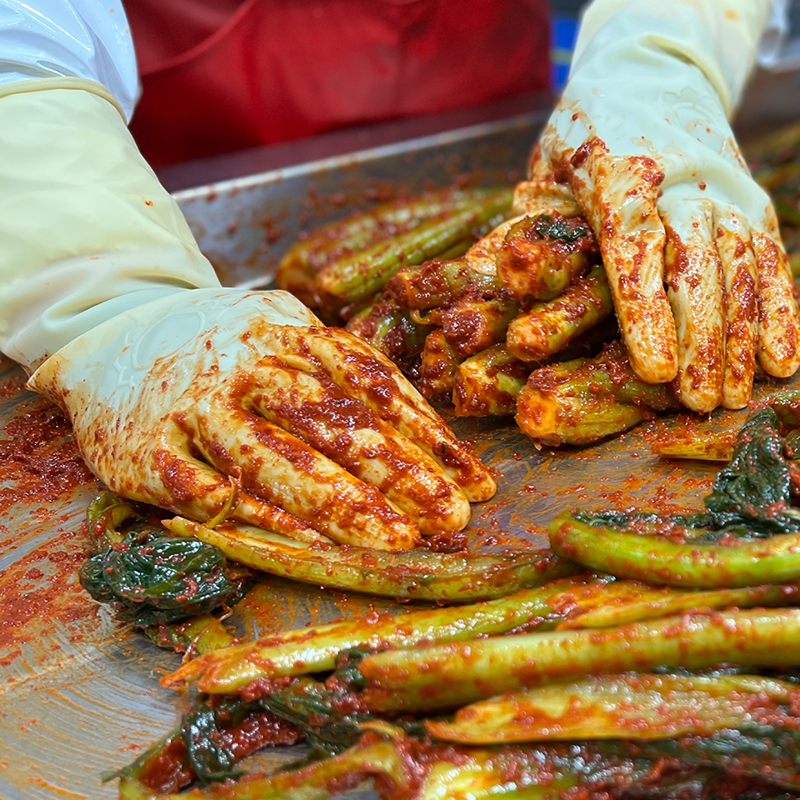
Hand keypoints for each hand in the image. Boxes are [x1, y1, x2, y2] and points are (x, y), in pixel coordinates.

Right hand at [29, 289, 495, 550]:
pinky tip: (305, 541)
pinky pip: (204, 490)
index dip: (427, 435)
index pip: (370, 385)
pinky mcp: (145, 448)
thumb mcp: (282, 329)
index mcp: (286, 330)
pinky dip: (255, 516)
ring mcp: (192, 406)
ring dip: (337, 502)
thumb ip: (339, 371)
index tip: (474, 480)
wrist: (111, 327)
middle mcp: (243, 365)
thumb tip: (418, 432)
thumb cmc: (218, 342)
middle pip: (328, 421)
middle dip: (397, 472)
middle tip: (451, 517)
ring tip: (396, 539)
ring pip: (270, 457)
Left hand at [533, 0, 799, 411]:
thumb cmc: (582, 135)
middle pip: (696, 267)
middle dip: (701, 341)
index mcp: (618, 173)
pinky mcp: (750, 199)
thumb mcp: (543, 172)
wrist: (650, 72)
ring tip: (735, 396)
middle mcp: (681, 180)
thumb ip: (527, 229)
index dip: (647, 313)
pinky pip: (771, 258)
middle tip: (699, 403)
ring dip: (741, 337)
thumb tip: (487, 282)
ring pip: (740, 268)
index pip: (636, 249)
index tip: (654, 370)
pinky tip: (781, 359)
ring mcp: (723, 188)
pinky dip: (779, 309)